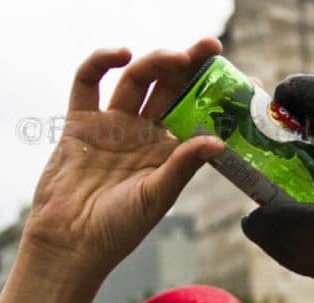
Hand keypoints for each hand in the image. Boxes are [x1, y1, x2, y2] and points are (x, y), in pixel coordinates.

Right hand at [22, 38, 225, 278]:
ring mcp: (112, 125)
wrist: (69, 244)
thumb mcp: (157, 197)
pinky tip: (121, 54)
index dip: (219, 96)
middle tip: (212, 47)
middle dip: (191, 65)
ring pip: (137, 79)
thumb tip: (217, 141)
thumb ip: (182, 166)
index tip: (244, 82)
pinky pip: (88, 83)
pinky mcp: (79, 123)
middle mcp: (143, 132)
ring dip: (156, 62)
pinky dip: (100, 62)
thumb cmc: (118, 230)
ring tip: (177, 56)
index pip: (198, 112)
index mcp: (169, 150)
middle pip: (170, 88)